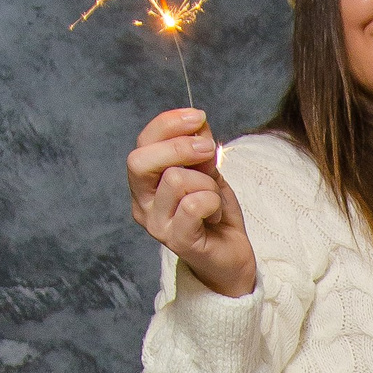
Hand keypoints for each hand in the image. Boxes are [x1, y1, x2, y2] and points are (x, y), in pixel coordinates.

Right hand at [127, 107, 257, 299]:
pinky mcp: (177, 241)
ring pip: (176, 180)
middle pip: (141, 160)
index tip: (197, 117)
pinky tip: (214, 215)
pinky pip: (193, 204)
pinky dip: (213, 202)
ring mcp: (157, 224)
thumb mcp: (208, 172)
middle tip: (208, 151)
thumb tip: (197, 123)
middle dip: (179, 147)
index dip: (168, 124)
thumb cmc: (214, 213)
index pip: (143, 143)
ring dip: (205, 183)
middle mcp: (142, 204)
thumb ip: (198, 150)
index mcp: (145, 183)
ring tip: (212, 198)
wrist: (231, 256)